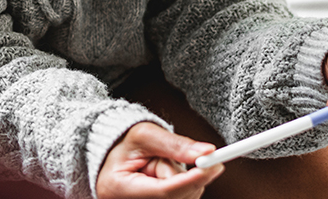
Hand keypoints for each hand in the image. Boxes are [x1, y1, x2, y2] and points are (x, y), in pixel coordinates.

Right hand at [96, 122, 223, 198]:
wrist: (112, 154)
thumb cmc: (123, 143)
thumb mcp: (145, 135)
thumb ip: (175, 145)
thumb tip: (206, 152)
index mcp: (118, 188)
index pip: (164, 192)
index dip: (192, 180)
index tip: (214, 165)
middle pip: (176, 197)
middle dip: (184, 176)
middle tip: (167, 158)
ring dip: (181, 180)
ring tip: (159, 166)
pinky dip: (182, 188)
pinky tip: (166, 177)